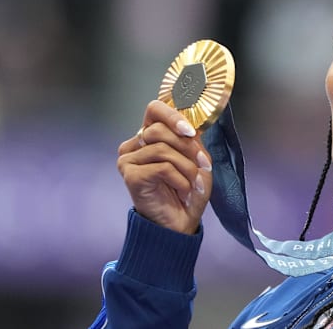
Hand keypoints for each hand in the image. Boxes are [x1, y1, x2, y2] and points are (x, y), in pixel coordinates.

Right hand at [117, 100, 212, 234]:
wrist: (180, 222)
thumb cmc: (188, 190)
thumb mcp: (197, 159)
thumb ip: (191, 139)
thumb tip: (190, 123)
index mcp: (150, 135)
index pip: (155, 109)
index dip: (173, 116)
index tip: (191, 132)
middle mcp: (135, 144)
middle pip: (160, 129)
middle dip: (188, 148)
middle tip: (203, 166)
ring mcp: (128, 159)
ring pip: (163, 149)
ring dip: (187, 168)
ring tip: (194, 183)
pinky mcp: (130, 175)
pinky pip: (162, 167)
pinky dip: (180, 179)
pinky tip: (183, 190)